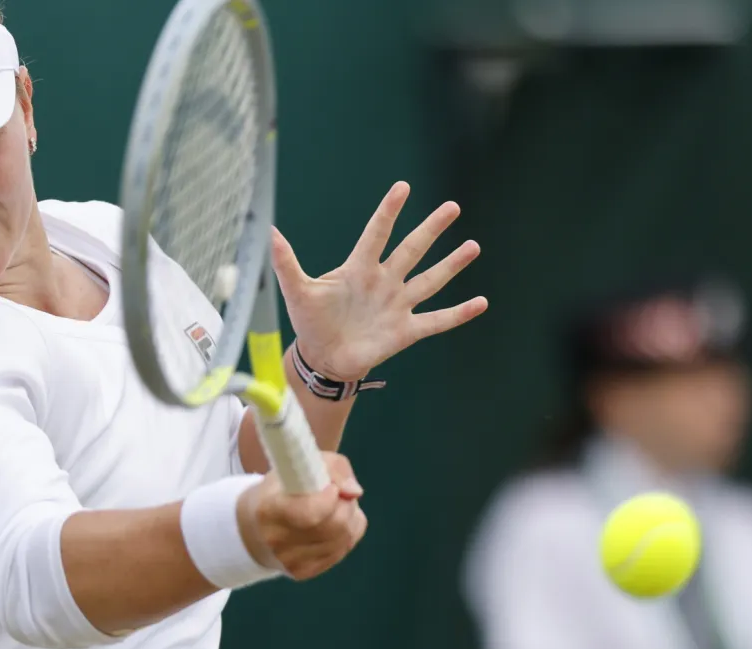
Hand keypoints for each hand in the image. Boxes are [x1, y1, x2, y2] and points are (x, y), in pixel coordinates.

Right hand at [236, 452, 367, 579]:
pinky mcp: (303, 572)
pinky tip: (333, 523)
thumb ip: (333, 468)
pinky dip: (347, 532)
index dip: (331, 498)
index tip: (331, 486)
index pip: (311, 513)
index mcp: (269, 509)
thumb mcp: (301, 464)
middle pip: (335, 526)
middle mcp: (277, 540)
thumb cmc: (283, 486)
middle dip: (346, 504)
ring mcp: (290, 560)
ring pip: (344, 538)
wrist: (256, 525)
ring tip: (335, 506)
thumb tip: (355, 492)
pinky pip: (343, 549)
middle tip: (338, 493)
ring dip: (350, 517)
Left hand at [271, 181, 487, 380]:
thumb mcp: (297, 291)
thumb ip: (287, 263)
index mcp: (358, 269)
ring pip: (429, 281)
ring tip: (473, 246)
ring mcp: (397, 305)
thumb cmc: (310, 322)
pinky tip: (481, 302)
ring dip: (451, 265)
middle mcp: (383, 282)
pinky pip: (436, 320)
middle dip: (431, 229)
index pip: (376, 233)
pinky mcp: (405, 331)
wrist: (323, 358)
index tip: (402, 187)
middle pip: (411, 250)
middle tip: (452, 207)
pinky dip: (458, 313)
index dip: (388, 212)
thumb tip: (270, 230)